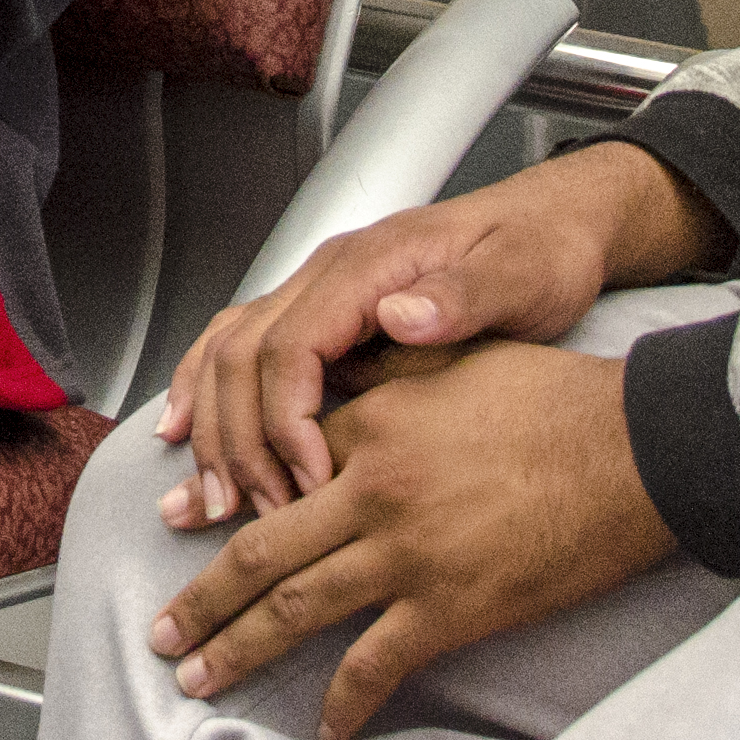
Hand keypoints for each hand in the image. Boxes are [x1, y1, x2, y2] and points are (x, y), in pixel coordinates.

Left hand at [147, 340, 681, 739]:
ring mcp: (407, 555)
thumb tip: (333, 381)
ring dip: (238, 649)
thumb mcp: (454, 363)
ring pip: (296, 610)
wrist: (636, 450)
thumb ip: (384, 377)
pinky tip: (323, 725)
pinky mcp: (453, 607)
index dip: (214, 500)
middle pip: (258, 553)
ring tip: (200, 679)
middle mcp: (370, 491)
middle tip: (161, 633)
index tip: (176, 522)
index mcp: (367, 426)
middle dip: (199, 599)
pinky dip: (343, 700)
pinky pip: (376, 664)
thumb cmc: (557, 401)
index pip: (267, 466)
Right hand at [155, 143, 717, 529]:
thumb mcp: (524, 273)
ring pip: (227, 352)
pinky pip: (239, 346)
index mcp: (371, 265)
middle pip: (243, 356)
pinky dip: (203, 389)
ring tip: (218, 499)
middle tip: (257, 513)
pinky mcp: (322, 315)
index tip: (311, 486)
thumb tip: (403, 315)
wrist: (553, 225)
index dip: (286, 423)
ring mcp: (319, 292)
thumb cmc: (541, 252)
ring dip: (214, 428)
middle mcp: (331, 274)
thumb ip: (464, 293)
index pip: (291, 346)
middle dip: (239, 442)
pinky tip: (185, 428)